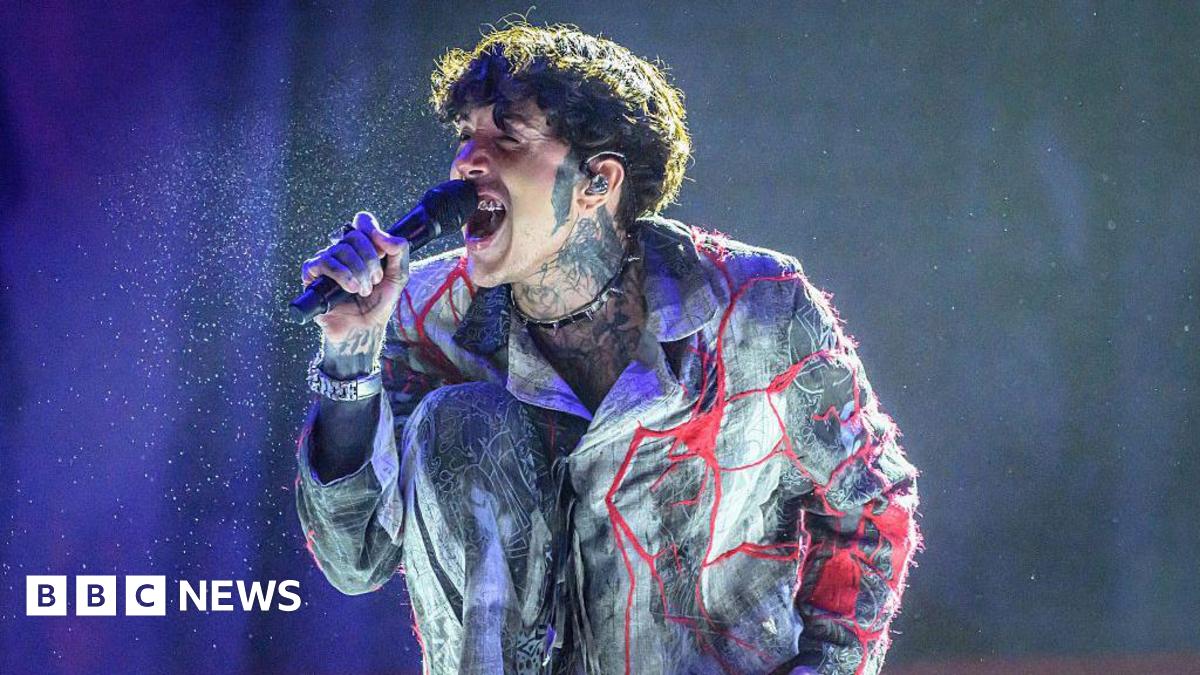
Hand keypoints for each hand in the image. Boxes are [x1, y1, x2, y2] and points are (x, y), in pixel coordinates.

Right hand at [300, 211, 408, 369]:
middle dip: (370, 259)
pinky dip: (341, 274)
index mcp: (362, 247)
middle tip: (377, 279)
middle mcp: (342, 251)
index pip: (362, 222)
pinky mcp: (312, 276)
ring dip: (358, 270)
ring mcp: (326, 262)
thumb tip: (383, 235)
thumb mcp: (398, 277)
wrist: (365, 329)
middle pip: (353, 236)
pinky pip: (321, 263)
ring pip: (338, 249)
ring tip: (364, 290)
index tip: (384, 249)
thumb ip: (399, 252)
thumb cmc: (379, 304)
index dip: (371, 228)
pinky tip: (351, 288)